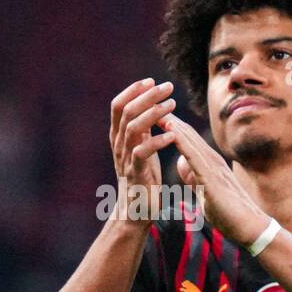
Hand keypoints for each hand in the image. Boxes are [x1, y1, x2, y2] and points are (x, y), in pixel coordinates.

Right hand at [109, 78, 176, 222]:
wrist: (137, 211)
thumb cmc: (143, 179)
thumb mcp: (141, 149)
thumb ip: (142, 130)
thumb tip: (149, 107)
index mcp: (118, 137)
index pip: (118, 105)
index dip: (133, 91)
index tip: (151, 80)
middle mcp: (118, 144)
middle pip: (125, 111)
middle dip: (146, 96)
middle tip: (167, 86)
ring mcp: (125, 158)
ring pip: (132, 127)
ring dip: (153, 113)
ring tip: (172, 104)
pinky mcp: (136, 173)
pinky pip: (143, 152)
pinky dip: (158, 140)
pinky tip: (173, 133)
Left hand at [163, 114, 269, 246]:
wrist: (250, 228)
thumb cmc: (229, 214)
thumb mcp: (205, 192)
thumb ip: (193, 176)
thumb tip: (182, 162)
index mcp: (209, 164)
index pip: (186, 139)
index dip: (169, 125)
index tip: (151, 113)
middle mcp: (212, 160)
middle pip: (186, 133)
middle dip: (167, 117)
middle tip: (150, 100)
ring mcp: (213, 167)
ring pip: (189, 139)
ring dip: (171, 123)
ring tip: (155, 107)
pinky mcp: (212, 177)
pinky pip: (193, 155)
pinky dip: (180, 141)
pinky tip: (169, 129)